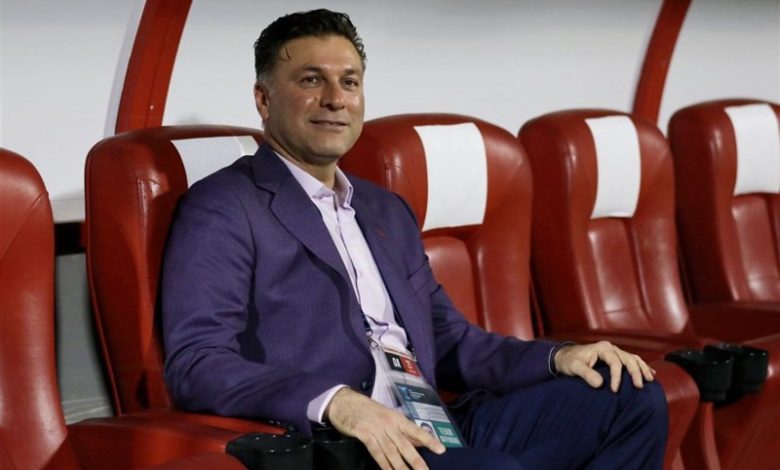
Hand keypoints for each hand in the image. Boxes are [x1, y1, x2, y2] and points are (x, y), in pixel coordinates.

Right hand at [324, 388, 444, 469]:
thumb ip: (403, 431)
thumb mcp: (388, 417)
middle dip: (416, 461)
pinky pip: (376, 452)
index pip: (416, 430)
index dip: (429, 440)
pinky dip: (383, 464)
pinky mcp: (364, 434)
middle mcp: (389, 423)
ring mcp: (376, 428)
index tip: (441, 450)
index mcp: (397, 418)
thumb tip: (420, 443)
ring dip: (401, 468)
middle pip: (405, 445)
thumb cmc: (368, 411)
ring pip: (392, 452)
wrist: (345, 402)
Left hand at [553, 341, 655, 391]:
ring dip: (642, 368)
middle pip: (628, 358)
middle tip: (639, 387)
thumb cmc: (569, 361)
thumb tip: (600, 384)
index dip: (617, 376)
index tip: (615, 390)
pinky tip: (650, 374)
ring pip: (633, 358)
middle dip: (635, 372)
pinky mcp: (616, 357)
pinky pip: (632, 360)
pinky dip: (641, 366)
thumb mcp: (574, 367)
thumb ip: (586, 374)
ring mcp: (614, 352)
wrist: (565, 356)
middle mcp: (611, 348)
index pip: (615, 362)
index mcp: (602, 348)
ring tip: (650, 380)